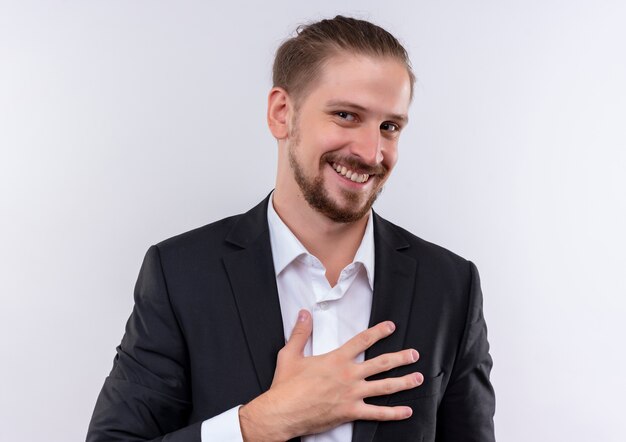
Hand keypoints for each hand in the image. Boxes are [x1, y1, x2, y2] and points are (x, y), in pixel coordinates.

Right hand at [239, 309, 422, 440]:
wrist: (283, 411)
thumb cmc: (286, 385)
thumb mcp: (290, 354)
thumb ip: (300, 333)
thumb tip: (304, 313)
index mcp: (336, 359)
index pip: (362, 340)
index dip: (378, 332)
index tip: (391, 326)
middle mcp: (348, 375)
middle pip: (381, 363)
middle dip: (400, 357)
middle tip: (414, 354)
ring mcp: (352, 394)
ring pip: (385, 387)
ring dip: (404, 381)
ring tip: (418, 377)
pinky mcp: (351, 412)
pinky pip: (377, 413)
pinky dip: (394, 413)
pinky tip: (407, 411)